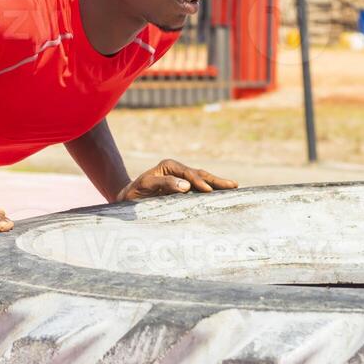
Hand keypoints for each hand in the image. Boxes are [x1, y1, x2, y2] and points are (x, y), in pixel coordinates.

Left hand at [116, 159, 238, 201]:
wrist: (129, 198)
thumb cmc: (135, 192)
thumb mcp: (146, 185)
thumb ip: (165, 183)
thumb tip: (186, 186)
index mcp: (169, 166)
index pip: (188, 173)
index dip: (199, 182)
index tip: (208, 191)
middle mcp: (178, 170)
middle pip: (200, 174)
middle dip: (216, 180)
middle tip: (233, 185)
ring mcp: (182, 179)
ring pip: (203, 180)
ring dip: (218, 184)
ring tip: (234, 187)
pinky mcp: (184, 189)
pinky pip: (200, 189)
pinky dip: (212, 191)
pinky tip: (224, 194)